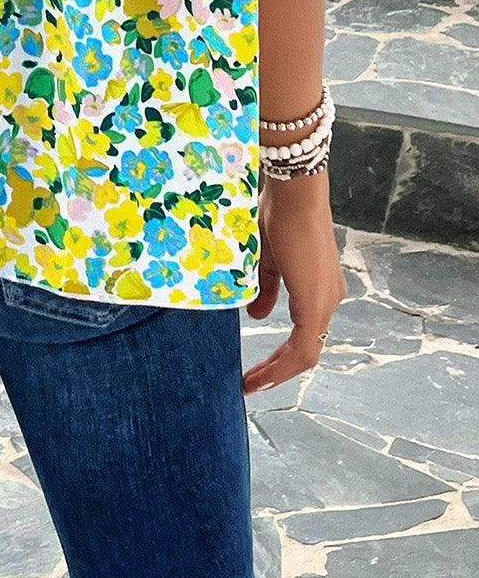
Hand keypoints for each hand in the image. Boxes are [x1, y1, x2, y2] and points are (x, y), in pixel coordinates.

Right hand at [242, 170, 346, 394]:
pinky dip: (282, 365)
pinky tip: (262, 376)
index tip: (255, 370)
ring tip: (251, 384)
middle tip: (250, 383)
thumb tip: (258, 315)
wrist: (293, 193)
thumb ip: (266, 288)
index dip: (280, 356)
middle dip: (276, 369)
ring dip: (277, 371)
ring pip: (305, 351)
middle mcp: (327, 298)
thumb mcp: (266, 258)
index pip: (303, 334)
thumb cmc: (278, 214)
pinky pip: (303, 346)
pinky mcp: (316, 302)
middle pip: (305, 348)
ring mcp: (325, 301)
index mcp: (317, 287)